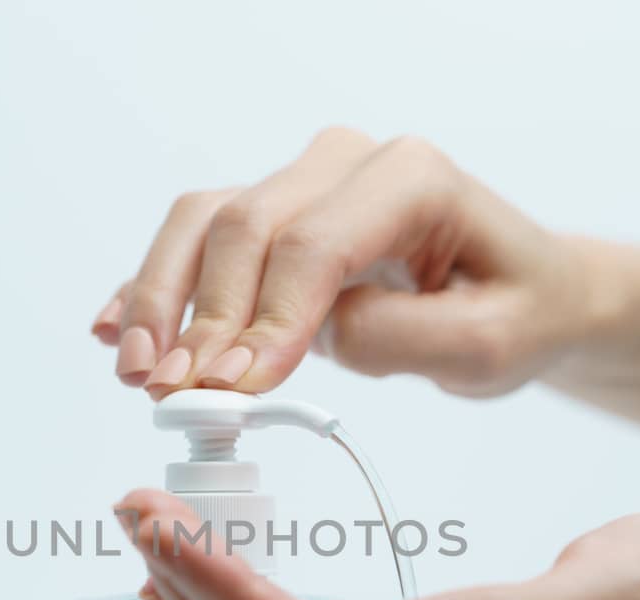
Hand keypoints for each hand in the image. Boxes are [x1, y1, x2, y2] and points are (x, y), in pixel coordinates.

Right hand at [91, 129, 611, 399]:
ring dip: (159, 298)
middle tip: (174, 396)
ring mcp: (303, 182)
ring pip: (204, 224)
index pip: (315, 244)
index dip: (266, 320)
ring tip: (137, 373)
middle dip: (202, 318)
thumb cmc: (515, 312)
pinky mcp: (275, 218)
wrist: (525, 293)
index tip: (234, 391)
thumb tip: (312, 338)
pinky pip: (197, 239)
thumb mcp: (489, 345)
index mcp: (412, 177)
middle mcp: (347, 162)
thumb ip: (406, 338)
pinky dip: (152, 285)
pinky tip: (114, 331)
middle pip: (246, 228)